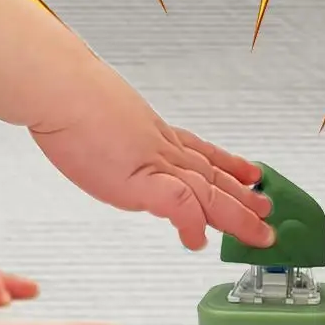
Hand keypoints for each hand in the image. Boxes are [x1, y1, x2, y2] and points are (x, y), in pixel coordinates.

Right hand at [29, 78, 274, 251]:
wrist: (57, 85)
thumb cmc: (65, 94)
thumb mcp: (100, 112)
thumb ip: (114, 132)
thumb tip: (111, 137)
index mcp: (151, 132)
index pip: (199, 150)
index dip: (227, 163)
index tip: (248, 172)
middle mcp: (159, 147)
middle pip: (210, 174)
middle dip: (241, 196)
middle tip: (267, 210)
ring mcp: (152, 163)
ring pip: (207, 191)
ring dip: (236, 214)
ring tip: (259, 232)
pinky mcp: (139, 179)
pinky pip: (178, 203)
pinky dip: (193, 221)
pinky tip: (197, 239)